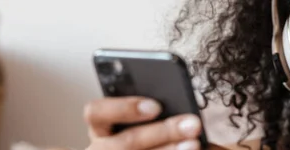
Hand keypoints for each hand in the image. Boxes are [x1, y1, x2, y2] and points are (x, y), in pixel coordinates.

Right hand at [84, 96, 207, 149]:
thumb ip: (147, 114)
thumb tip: (175, 110)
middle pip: (127, 142)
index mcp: (100, 129)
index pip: (96, 113)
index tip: (156, 107)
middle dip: (162, 132)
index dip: (124, 109)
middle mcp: (102, 149)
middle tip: (193, 124)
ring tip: (194, 144)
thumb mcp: (133, 124)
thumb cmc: (138, 139)